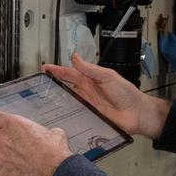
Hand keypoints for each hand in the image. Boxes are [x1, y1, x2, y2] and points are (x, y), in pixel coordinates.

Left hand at [0, 106, 71, 175]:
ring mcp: (0, 158)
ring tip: (11, 161)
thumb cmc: (56, 155)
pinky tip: (16, 175)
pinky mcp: (1, 175)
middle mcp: (3, 140)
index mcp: (14, 125)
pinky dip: (5, 174)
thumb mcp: (54, 134)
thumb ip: (45, 132)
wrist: (57, 175)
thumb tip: (52, 134)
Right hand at [41, 53, 169, 139]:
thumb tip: (74, 56)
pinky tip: (57, 118)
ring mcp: (86, 106)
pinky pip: (75, 117)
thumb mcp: (107, 76)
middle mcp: (85, 93)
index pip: (69, 73)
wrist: (137, 113)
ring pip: (67, 103)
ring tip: (41, 102)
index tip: (44, 68)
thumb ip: (90, 69)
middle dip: (52, 86)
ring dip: (56, 102)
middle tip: (37, 86)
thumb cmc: (126, 93)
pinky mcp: (88, 119)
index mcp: (89, 80)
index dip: (56, 71)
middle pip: (65, 88)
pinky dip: (66, 117)